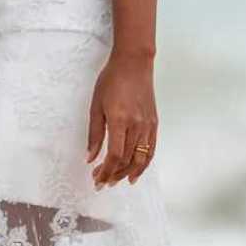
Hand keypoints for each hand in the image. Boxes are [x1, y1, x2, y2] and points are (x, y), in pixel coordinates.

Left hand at [86, 53, 157, 187]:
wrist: (134, 64)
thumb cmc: (111, 80)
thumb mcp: (96, 105)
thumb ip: (94, 133)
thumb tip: (90, 157)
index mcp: (120, 120)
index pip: (115, 156)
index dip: (106, 171)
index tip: (97, 180)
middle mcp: (137, 125)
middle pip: (127, 160)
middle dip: (113, 175)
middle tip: (101, 181)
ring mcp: (148, 125)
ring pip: (141, 159)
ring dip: (128, 173)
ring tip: (116, 180)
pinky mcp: (154, 123)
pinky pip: (151, 150)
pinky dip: (144, 164)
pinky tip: (135, 172)